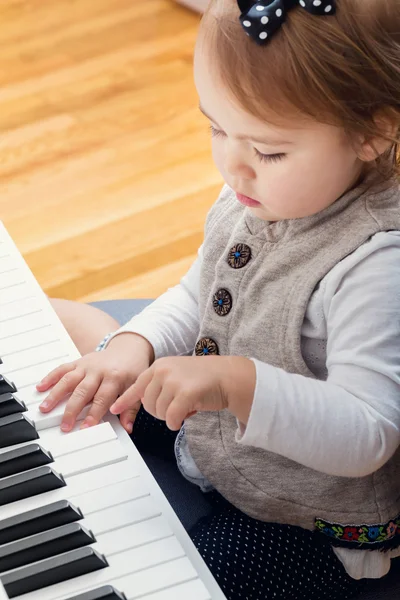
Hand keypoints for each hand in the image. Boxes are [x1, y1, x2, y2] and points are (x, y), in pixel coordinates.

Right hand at [36, 333, 153, 432]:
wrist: (129, 348)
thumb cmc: (133, 370)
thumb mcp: (136, 387)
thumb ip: (131, 408)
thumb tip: (128, 427)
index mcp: (115, 377)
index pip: (102, 398)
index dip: (94, 414)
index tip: (86, 427)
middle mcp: (99, 371)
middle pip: (83, 391)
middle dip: (72, 409)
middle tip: (64, 425)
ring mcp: (87, 365)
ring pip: (69, 380)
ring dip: (56, 394)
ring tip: (45, 408)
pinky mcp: (79, 362)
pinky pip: (63, 369)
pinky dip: (51, 377)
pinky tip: (41, 387)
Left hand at [110, 355, 254, 430]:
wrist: (229, 376)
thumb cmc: (205, 378)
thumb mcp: (177, 374)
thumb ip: (160, 384)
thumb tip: (147, 403)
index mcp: (159, 366)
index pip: (137, 385)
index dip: (125, 400)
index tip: (114, 409)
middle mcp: (163, 371)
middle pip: (148, 405)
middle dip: (160, 412)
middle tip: (177, 407)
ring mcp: (173, 381)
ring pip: (158, 413)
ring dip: (171, 416)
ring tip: (186, 406)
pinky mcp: (185, 393)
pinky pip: (171, 417)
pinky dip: (176, 422)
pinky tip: (187, 415)